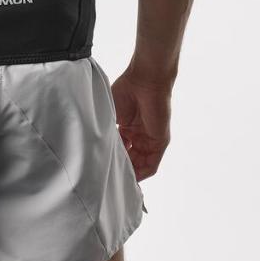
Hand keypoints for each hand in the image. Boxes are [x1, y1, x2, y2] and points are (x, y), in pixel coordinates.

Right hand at [109, 67, 171, 181]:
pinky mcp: (161, 142)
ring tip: (116, 181)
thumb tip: (98, 149)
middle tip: (107, 178)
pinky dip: (142, 173)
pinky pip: (152, 164)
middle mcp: (140, 136)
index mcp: (128, 129)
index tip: (101, 169)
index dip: (112, 160)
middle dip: (120, 170)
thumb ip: (108, 132)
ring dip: (130, 174)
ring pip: (140, 165)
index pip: (121, 151)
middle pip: (130, 161)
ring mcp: (150, 140)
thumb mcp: (112, 115)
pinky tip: (131, 179)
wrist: (144, 80)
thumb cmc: (126, 91)